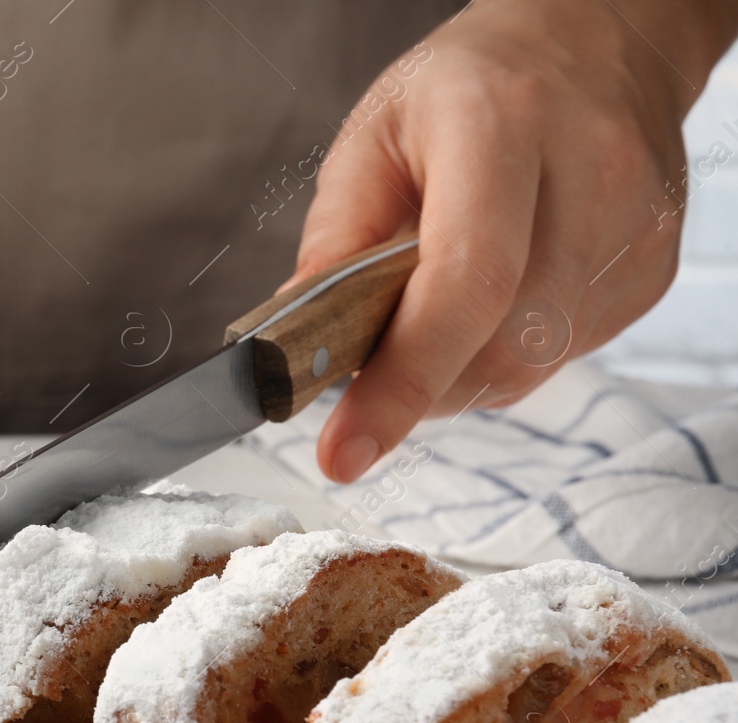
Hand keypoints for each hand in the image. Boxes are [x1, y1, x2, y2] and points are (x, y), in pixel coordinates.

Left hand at [290, 0, 737, 481]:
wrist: (594, 43)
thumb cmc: (468, 88)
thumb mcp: (372, 136)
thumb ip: (335, 239)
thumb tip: (300, 345)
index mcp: (503, 126)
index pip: (465, 283)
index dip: (401, 381)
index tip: (343, 451)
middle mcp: (591, 176)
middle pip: (503, 345)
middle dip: (417, 385)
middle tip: (367, 370)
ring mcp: (634, 231)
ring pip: (530, 366)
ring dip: (455, 370)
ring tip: (428, 309)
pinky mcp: (650, 272)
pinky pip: (558, 357)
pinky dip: (500, 354)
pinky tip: (489, 300)